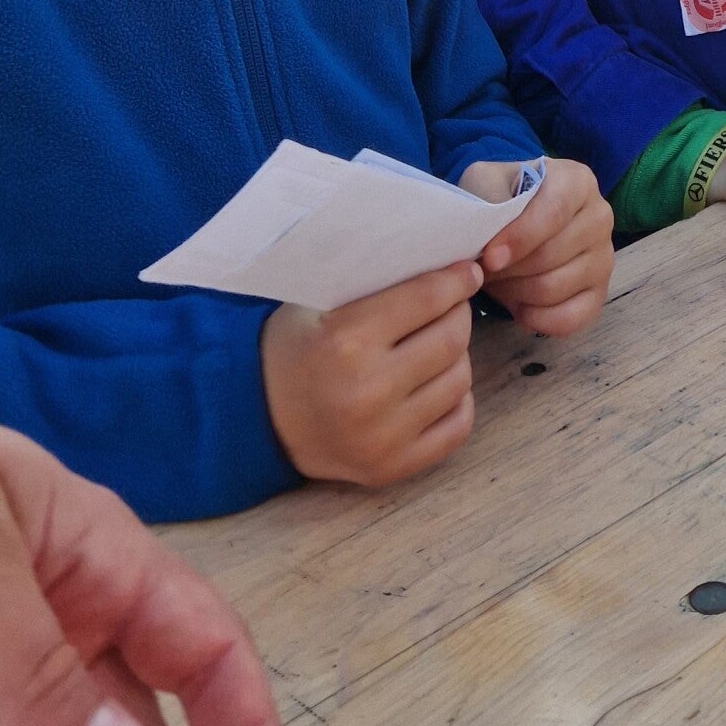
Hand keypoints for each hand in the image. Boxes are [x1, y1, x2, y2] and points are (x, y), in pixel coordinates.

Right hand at [261, 260, 481, 487]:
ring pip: (460, 380)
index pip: (428, 298)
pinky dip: (457, 400)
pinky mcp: (391, 467)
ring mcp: (382, 436)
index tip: (467, 272)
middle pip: (452, 338)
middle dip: (459, 313)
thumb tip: (441, 259)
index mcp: (347, 339)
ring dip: (457, 355)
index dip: (456, 280)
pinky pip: (457, 426)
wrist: (258, 416)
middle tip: (452, 305)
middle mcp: (368, 390)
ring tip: (439, 343)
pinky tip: (438, 383)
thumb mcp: (319, 301)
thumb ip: (375, 281)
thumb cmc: (295, 347)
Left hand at [464, 157, 613, 335]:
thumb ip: (487, 196)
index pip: (554, 213)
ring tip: (498, 281)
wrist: (518, 218)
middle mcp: (599, 217)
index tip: (490, 258)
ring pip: (554, 289)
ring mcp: (603, 258)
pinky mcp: (600, 293)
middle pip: (551, 256)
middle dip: (508, 269)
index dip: (520, 238)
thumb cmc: (503, 197)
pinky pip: (569, 319)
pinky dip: (536, 319)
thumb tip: (488, 230)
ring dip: (515, 293)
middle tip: (482, 270)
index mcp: (577, 182)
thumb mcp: (487, 181)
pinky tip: (518, 306)